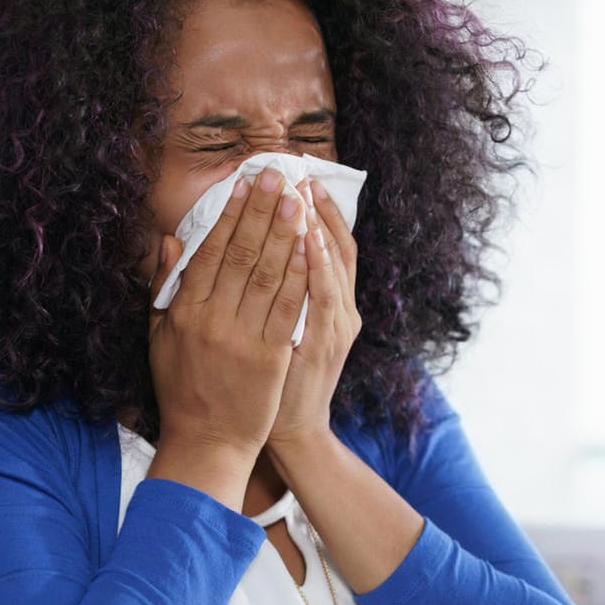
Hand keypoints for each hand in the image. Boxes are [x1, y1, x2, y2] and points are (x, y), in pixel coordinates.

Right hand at [146, 167, 311, 502]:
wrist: (207, 442)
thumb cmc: (183, 389)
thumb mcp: (160, 338)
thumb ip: (164, 288)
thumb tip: (172, 240)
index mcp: (184, 311)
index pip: (210, 251)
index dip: (229, 214)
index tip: (243, 183)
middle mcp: (211, 319)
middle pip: (241, 253)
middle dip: (261, 210)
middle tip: (277, 175)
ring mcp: (242, 337)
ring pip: (268, 274)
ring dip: (285, 232)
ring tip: (297, 198)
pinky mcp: (270, 356)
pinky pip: (288, 306)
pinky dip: (301, 274)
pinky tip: (311, 246)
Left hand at [267, 177, 361, 457]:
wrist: (290, 431)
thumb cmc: (278, 379)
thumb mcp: (284, 329)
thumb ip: (277, 290)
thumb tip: (264, 249)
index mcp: (331, 303)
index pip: (328, 244)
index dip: (316, 210)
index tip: (297, 178)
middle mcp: (341, 309)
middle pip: (333, 247)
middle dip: (314, 208)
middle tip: (297, 173)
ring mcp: (335, 327)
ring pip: (332, 266)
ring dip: (317, 227)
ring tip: (302, 194)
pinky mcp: (323, 345)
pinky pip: (322, 298)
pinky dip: (317, 267)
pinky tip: (306, 240)